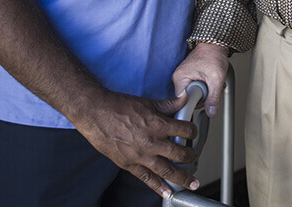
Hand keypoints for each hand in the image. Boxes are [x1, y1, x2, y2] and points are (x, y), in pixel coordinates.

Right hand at [71, 89, 199, 199]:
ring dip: (182, 178)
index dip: (192, 131)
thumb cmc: (120, 106)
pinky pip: (147, 179)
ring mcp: (141, 156)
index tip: (193, 133)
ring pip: (167, 170)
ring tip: (191, 183)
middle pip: (179, 154)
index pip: (184, 130)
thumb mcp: (148, 102)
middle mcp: (151, 142)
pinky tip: (168, 193)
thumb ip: (168, 104)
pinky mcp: (129, 165)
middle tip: (194, 158)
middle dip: (190, 156)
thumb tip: (184, 97)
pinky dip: (159, 188)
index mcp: (158, 124)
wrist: (97, 114)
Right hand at [172, 43, 228, 117]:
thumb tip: (211, 112)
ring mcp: (183, 77)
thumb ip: (213, 97)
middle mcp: (178, 78)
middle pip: (189, 99)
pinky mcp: (189, 76)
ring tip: (212, 82)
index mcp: (180, 78)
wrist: (215, 44)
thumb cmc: (213, 55)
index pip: (182, 103)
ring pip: (194, 94)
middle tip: (212, 88)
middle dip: (203, 97)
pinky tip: (210, 81)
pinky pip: (195, 88)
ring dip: (206, 92)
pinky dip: (205, 87)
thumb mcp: (216, 78)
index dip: (195, 105)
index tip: (205, 102)